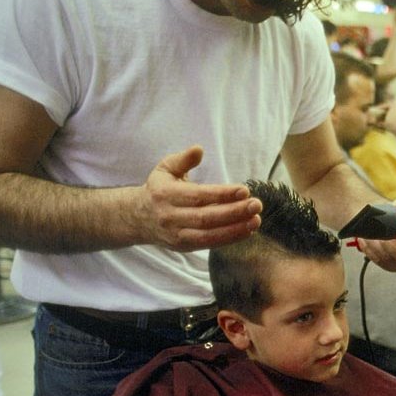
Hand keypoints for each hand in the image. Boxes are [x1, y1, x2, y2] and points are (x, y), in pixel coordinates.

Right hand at [138, 145, 261, 250]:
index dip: (222, 194)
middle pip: (205, 217)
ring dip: (235, 229)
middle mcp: (170, 216)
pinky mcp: (184, 247)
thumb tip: (198, 149)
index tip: (244, 190)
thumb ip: (182, 159)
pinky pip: (209, 244)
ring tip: (256, 220)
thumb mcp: (165, 169)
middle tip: (256, 205)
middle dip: (234, 212)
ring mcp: (176, 234)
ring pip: (208, 235)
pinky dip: (230, 238)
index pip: (198, 196)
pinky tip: (247, 230)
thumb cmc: (159, 189)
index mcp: (166, 194)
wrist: (139, 218)